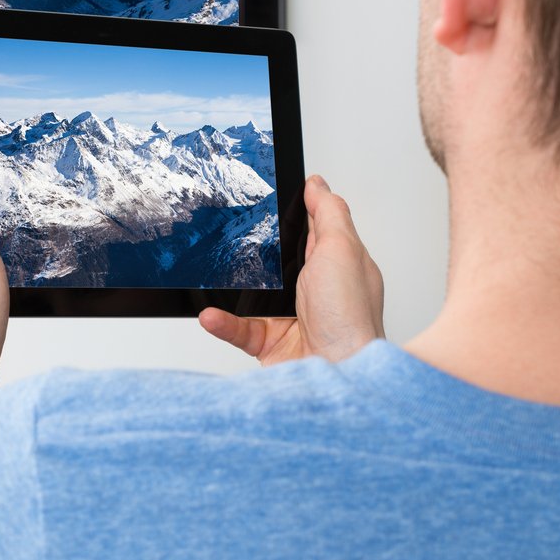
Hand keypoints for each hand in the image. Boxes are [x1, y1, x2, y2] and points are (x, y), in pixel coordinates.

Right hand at [200, 175, 383, 365]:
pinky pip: (238, 327)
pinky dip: (222, 322)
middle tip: (228, 232)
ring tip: (209, 276)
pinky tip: (211, 315)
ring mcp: (291, 317)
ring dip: (230, 288)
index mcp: (337, 264)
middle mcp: (315, 290)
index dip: (294, 212)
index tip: (266, 194)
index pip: (312, 229)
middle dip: (255, 249)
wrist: (340, 375)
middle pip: (278, 259)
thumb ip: (329, 213)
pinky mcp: (270, 342)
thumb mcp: (343, 249)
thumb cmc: (350, 318)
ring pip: (251, 294)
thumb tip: (317, 184)